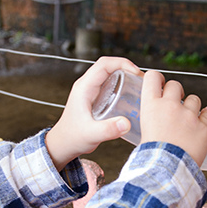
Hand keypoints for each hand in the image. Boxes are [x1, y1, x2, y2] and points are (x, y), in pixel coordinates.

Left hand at [44, 56, 141, 170]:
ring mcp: (90, 90)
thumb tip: (126, 123)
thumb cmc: (73, 138)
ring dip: (125, 75)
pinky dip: (122, 85)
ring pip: (110, 74)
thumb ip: (108, 130)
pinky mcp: (95, 97)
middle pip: (108, 66)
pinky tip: (132, 96)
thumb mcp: (91, 135)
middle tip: (142, 81)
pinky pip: (110, 84)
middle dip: (127, 68)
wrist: (64, 144)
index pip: (104, 64)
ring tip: (140, 86)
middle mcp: (87, 85)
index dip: (122, 63)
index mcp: (84, 87)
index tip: (137, 73)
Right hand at [138, 70, 206, 167]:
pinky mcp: (203, 126)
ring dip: (192, 106)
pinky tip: (202, 120)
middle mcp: (170, 106)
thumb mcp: (142, 133)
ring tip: (188, 118)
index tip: (160, 84)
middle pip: (175, 85)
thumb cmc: (152, 156)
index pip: (152, 77)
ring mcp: (189, 115)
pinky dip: (206, 115)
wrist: (167, 170)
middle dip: (176, 92)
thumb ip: (149, 122)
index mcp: (151, 106)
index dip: (157, 78)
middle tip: (175, 103)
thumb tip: (151, 123)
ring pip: (194, 98)